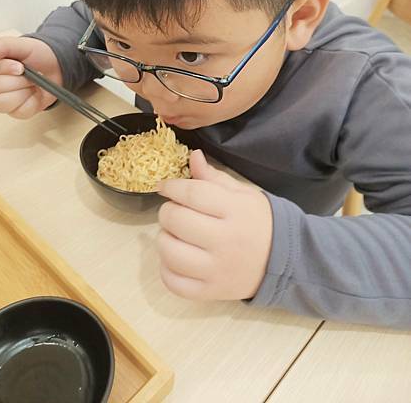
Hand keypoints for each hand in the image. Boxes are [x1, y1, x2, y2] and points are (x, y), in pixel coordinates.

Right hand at [0, 36, 62, 118]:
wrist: (54, 68)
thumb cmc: (35, 55)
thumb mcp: (22, 45)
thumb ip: (2, 45)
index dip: (3, 67)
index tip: (20, 66)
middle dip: (18, 79)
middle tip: (29, 73)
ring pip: (2, 102)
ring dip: (24, 90)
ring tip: (32, 83)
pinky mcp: (13, 111)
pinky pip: (18, 111)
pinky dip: (32, 101)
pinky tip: (34, 93)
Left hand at [157, 149, 272, 300]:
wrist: (285, 261)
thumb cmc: (259, 222)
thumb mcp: (242, 194)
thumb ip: (213, 177)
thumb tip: (192, 156)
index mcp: (235, 210)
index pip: (192, 193)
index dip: (172, 186)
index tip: (165, 186)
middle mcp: (225, 240)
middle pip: (176, 220)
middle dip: (167, 211)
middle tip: (174, 211)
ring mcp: (217, 269)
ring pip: (170, 252)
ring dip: (164, 239)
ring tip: (174, 235)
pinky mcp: (211, 291)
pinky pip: (174, 282)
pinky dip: (166, 269)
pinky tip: (176, 258)